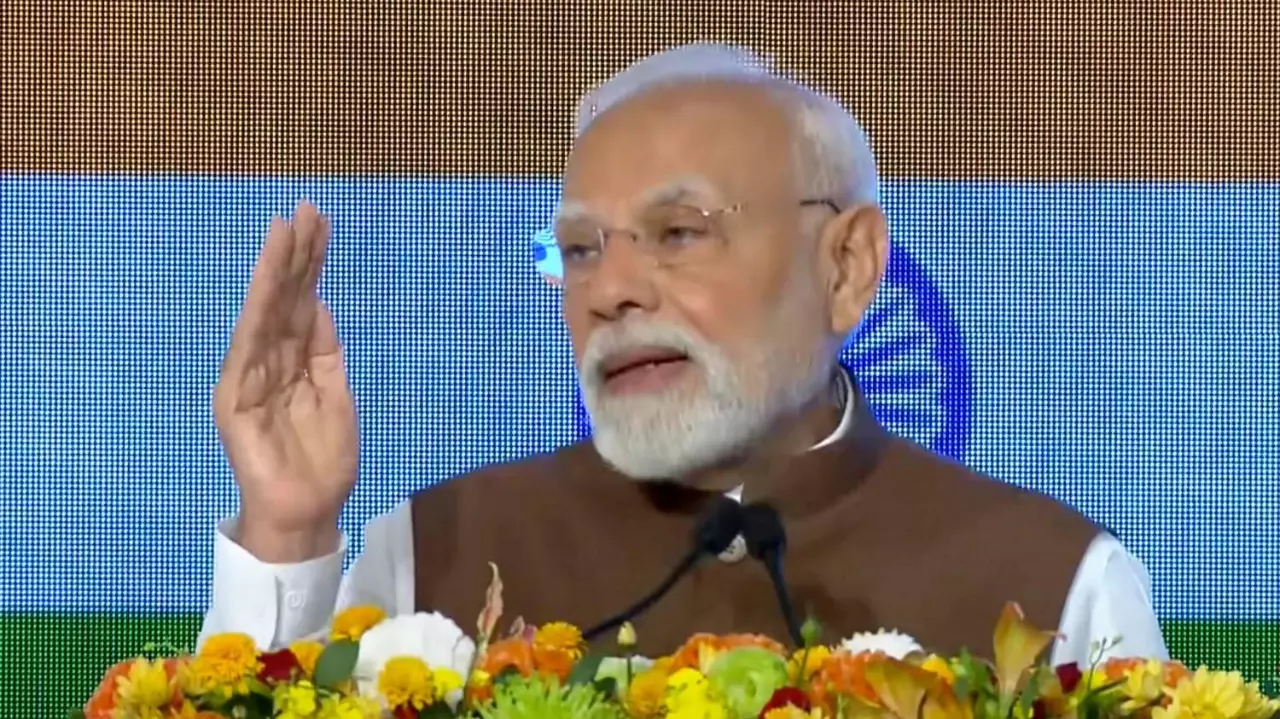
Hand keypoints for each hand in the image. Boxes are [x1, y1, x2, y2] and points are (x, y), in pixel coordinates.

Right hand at [214, 201, 357, 561]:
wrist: (307, 512)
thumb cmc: (323, 460)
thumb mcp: (335, 395)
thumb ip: (326, 352)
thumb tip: (320, 304)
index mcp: (296, 359)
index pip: (303, 300)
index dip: (311, 263)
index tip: (320, 222)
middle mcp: (269, 360)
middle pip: (284, 297)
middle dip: (296, 254)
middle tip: (308, 208)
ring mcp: (249, 375)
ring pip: (264, 313)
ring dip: (275, 271)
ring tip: (286, 229)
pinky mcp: (234, 396)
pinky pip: (248, 348)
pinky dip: (258, 313)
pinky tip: (268, 282)